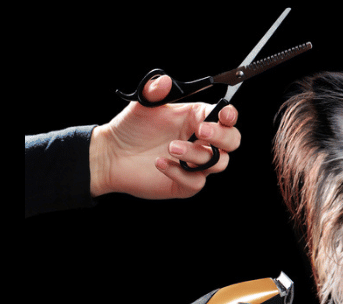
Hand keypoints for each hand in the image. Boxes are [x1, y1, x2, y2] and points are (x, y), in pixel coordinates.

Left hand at [89, 75, 241, 198]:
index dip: (230, 116)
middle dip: (222, 137)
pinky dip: (180, 173)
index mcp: (197, 120)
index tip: (225, 115)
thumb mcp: (142, 104)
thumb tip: (166, 81)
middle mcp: (200, 142)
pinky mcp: (185, 184)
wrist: (111, 154)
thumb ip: (155, 89)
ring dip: (197, 154)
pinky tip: (160, 163)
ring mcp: (195, 165)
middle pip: (231, 142)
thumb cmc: (131, 128)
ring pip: (216, 163)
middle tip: (200, 131)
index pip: (225, 117)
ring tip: (171, 147)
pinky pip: (195, 182)